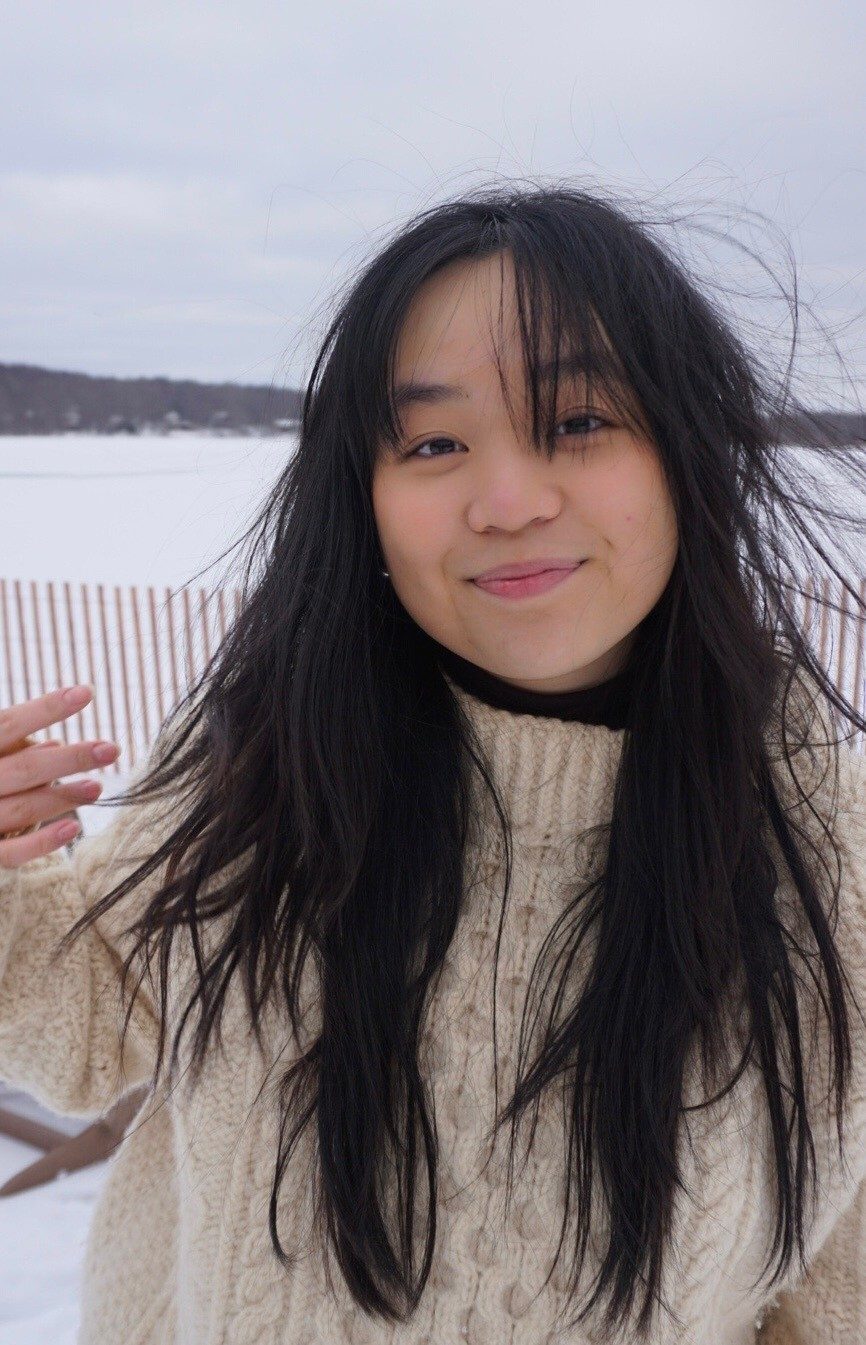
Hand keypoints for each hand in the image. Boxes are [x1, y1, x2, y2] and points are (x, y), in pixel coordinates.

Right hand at [0, 685, 119, 868]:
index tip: (86, 692)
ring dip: (63, 797)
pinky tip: (73, 828)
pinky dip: (42, 842)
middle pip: (24, 768)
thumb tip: (54, 745)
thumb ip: (14, 748)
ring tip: (97, 787)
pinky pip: (11, 852)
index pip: (9, 723)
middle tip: (111, 749)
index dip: (47, 708)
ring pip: (21, 808)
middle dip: (70, 759)